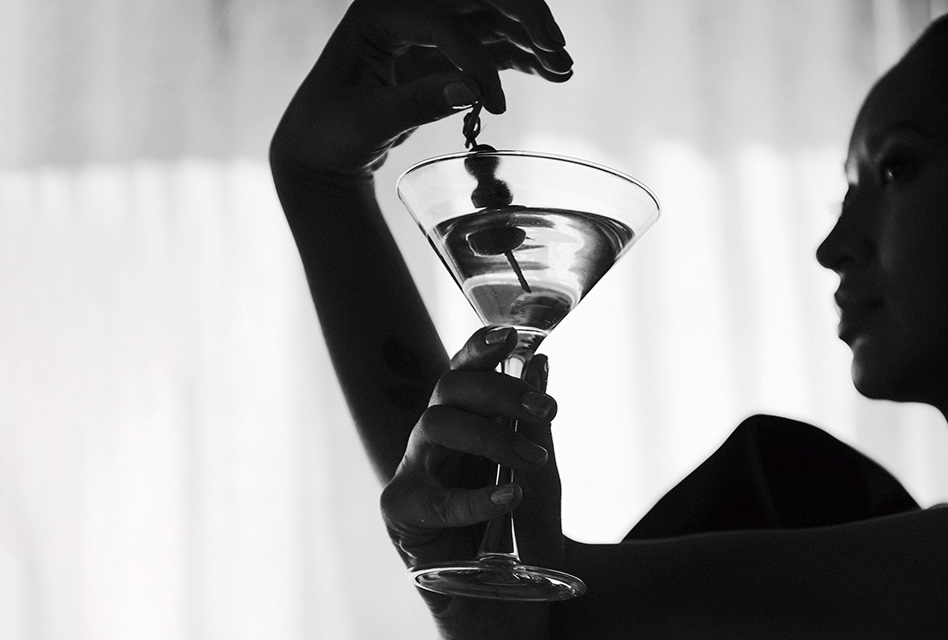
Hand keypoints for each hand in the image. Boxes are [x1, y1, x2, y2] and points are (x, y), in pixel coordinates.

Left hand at [270, 0, 572, 176]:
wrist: (321, 150)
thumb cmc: (330, 133)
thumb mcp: (367, 122)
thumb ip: (416, 103)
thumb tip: (470, 89)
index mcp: (378, 13)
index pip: (441, 20)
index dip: (475, 60)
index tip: (494, 106)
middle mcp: (406, 8)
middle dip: (523, 16)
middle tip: (557, 50)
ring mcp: (427, 28)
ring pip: (491, 17)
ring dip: (531, 38)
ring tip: (564, 69)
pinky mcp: (440, 52)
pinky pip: (489, 45)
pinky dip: (521, 57)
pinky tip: (550, 73)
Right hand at [381, 326, 564, 639]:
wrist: (512, 604)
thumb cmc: (524, 535)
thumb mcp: (541, 473)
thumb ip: (535, 422)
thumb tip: (539, 360)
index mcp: (464, 423)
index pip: (464, 372)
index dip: (480, 347)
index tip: (511, 334)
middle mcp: (433, 441)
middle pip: (449, 390)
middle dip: (498, 391)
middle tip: (546, 407)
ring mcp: (414, 473)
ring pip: (435, 427)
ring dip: (491, 435)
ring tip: (534, 460)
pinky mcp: (401, 513)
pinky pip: (433, 498)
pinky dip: (475, 497)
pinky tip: (512, 496)